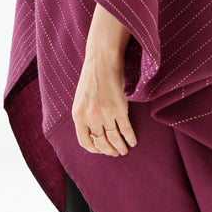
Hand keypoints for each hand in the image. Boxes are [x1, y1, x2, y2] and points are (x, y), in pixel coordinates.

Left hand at [72, 3, 137, 156]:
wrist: (102, 59)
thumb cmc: (92, 75)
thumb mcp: (81, 97)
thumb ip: (85, 114)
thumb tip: (94, 130)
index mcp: (78, 115)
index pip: (85, 142)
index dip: (94, 149)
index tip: (101, 150)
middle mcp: (90, 117)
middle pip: (101, 143)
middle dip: (109, 151)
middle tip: (115, 153)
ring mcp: (105, 114)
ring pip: (114, 138)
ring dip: (120, 147)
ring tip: (124, 150)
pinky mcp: (119, 109)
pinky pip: (126, 129)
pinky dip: (130, 137)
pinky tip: (133, 141)